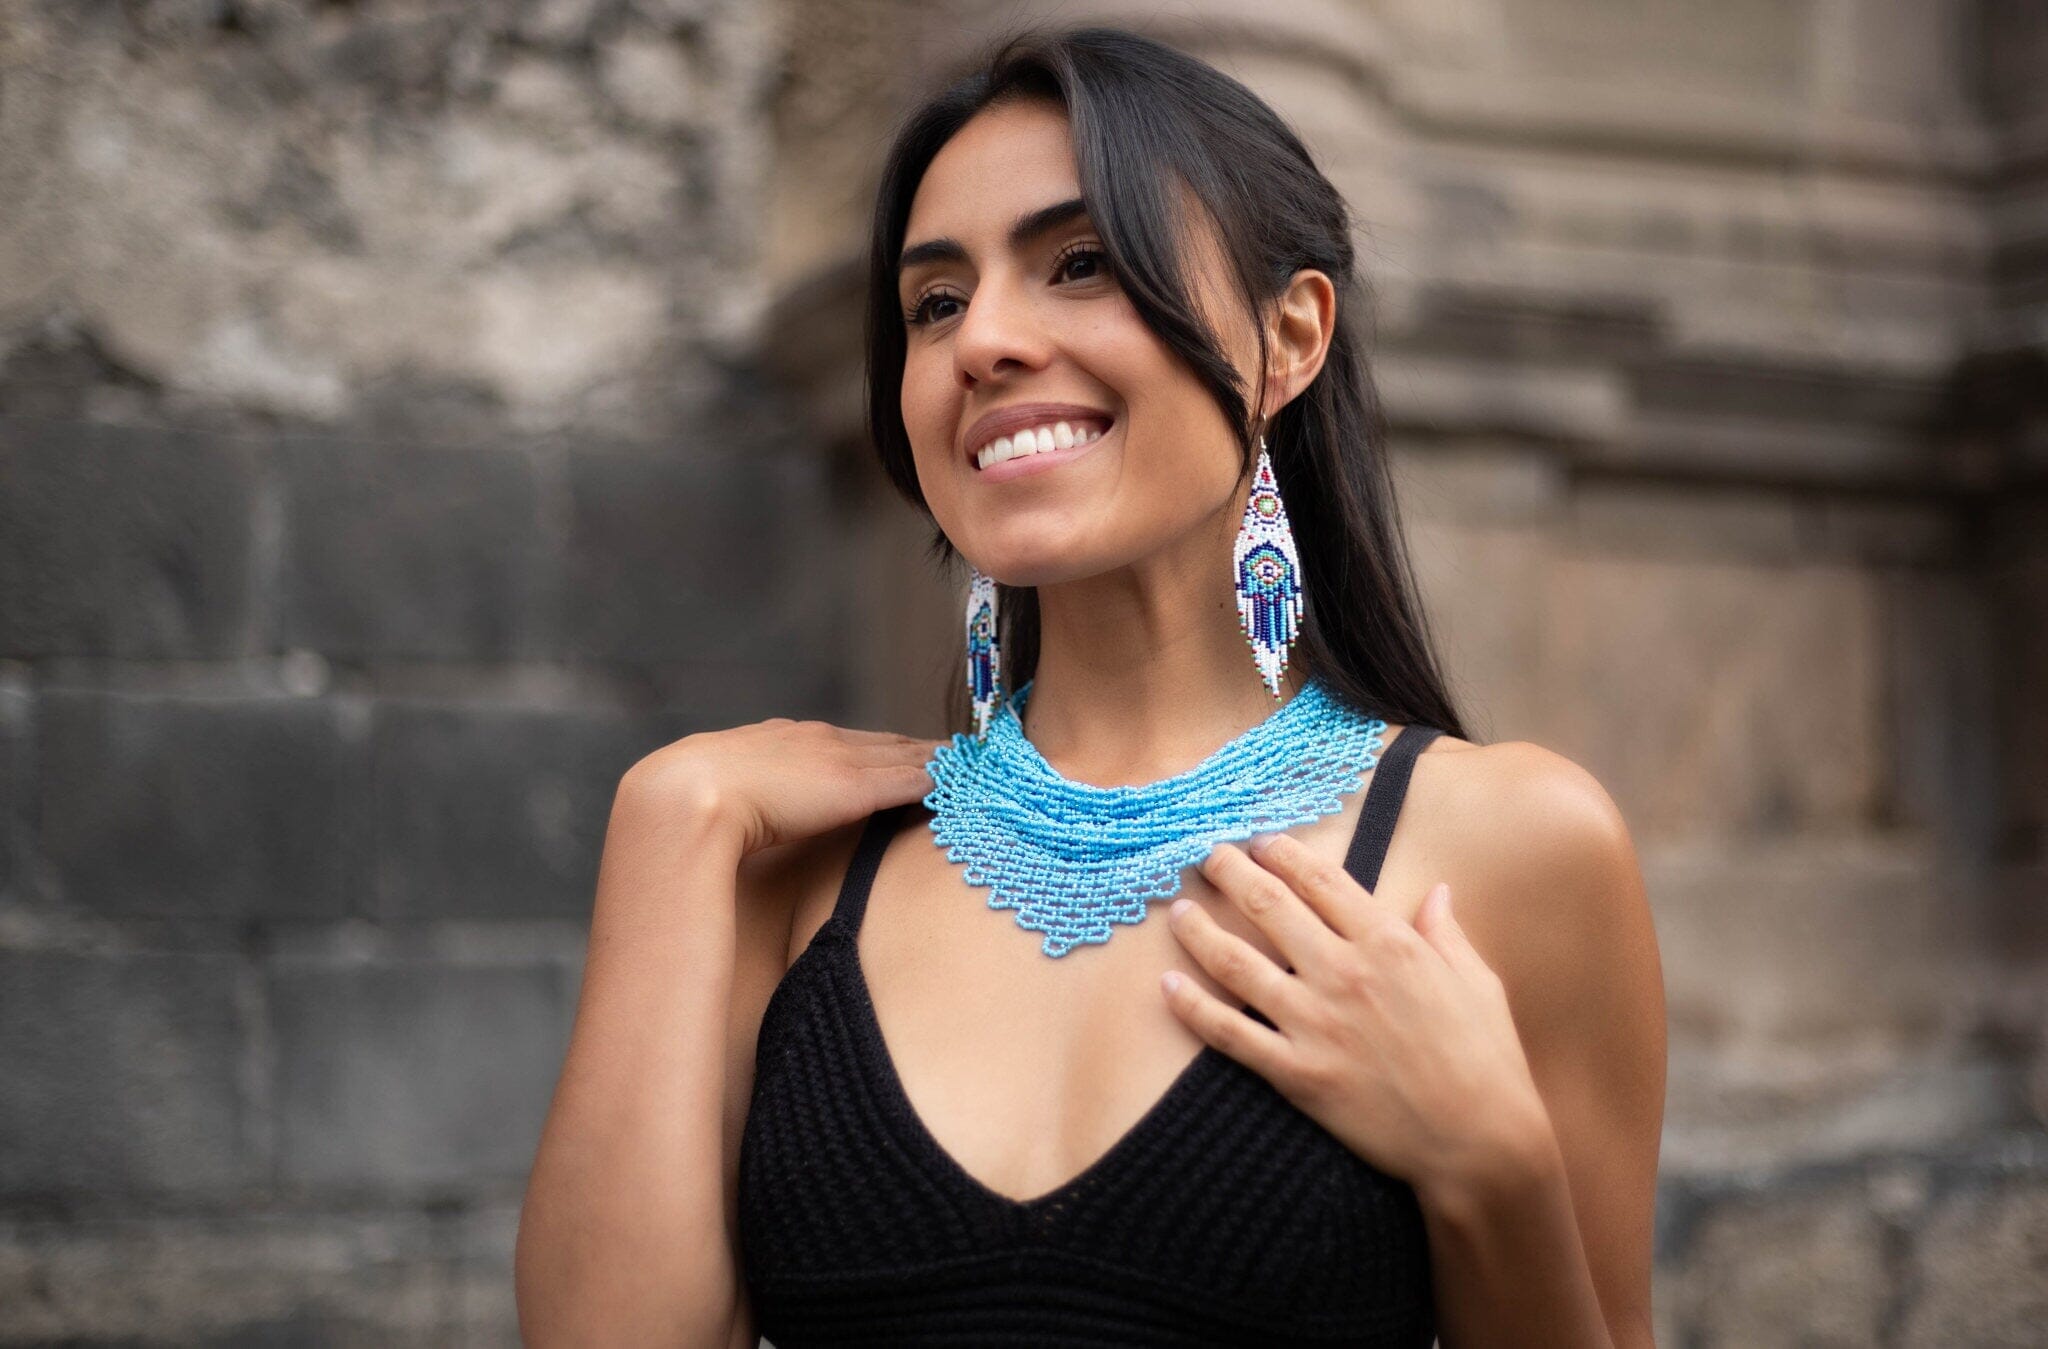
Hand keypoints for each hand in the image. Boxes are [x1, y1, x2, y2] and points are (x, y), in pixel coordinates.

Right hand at [622, 718, 946, 857]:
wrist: (689, 798)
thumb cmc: (692, 808)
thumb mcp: (724, 799)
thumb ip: (745, 806)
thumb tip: (745, 826)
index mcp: (782, 741)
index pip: (843, 742)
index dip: (876, 748)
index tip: (903, 752)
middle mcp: (815, 740)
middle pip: (882, 740)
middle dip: (916, 746)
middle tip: (957, 752)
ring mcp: (837, 759)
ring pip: (903, 752)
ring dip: (937, 756)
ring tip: (970, 762)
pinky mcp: (855, 784)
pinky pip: (911, 774)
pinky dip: (939, 774)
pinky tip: (962, 777)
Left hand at [1161, 832, 1552, 1202]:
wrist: (1480, 1142)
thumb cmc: (1487, 1061)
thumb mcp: (1478, 983)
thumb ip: (1446, 933)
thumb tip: (1437, 892)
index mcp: (1389, 944)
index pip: (1321, 882)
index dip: (1285, 855)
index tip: (1262, 842)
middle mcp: (1344, 973)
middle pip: (1270, 907)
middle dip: (1232, 874)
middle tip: (1208, 857)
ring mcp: (1315, 1023)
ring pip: (1237, 963)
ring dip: (1200, 932)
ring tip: (1178, 913)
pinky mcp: (1296, 1073)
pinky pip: (1229, 1034)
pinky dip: (1192, 1008)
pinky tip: (1167, 987)